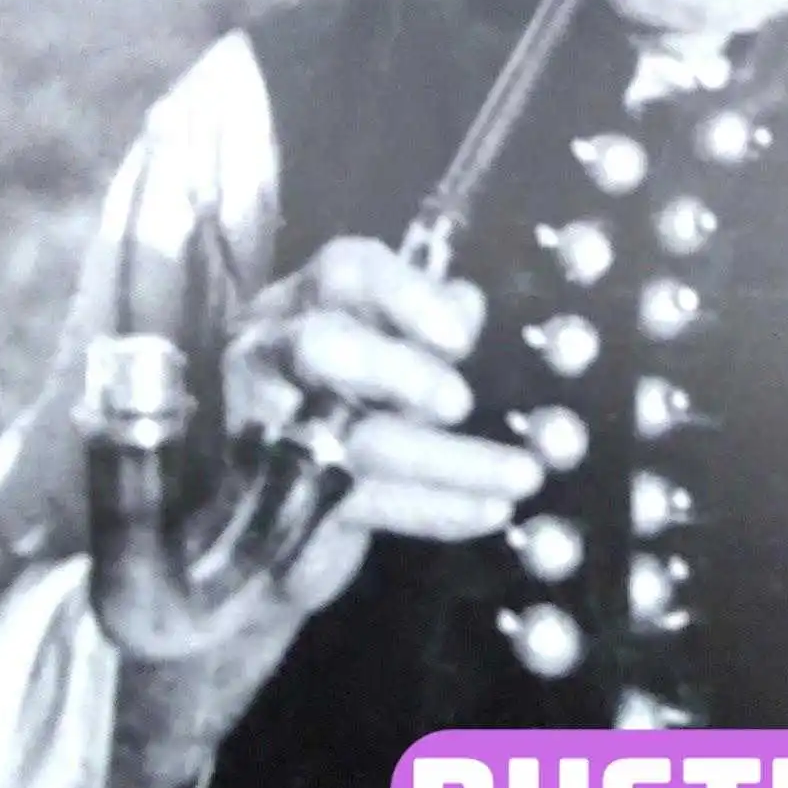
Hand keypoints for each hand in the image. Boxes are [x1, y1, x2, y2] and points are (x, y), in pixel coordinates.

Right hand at [220, 236, 542, 619]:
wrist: (265, 515)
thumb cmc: (342, 400)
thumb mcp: (387, 346)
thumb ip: (426, 319)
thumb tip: (464, 304)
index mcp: (302, 301)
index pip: (345, 272)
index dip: (405, 294)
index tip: (459, 336)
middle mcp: (272, 354)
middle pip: (322, 345)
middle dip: (397, 370)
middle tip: (459, 403)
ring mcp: (269, 431)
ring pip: (359, 440)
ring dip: (450, 460)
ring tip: (523, 475)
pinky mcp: (289, 502)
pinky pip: (369, 503)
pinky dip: (437, 508)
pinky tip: (492, 509)